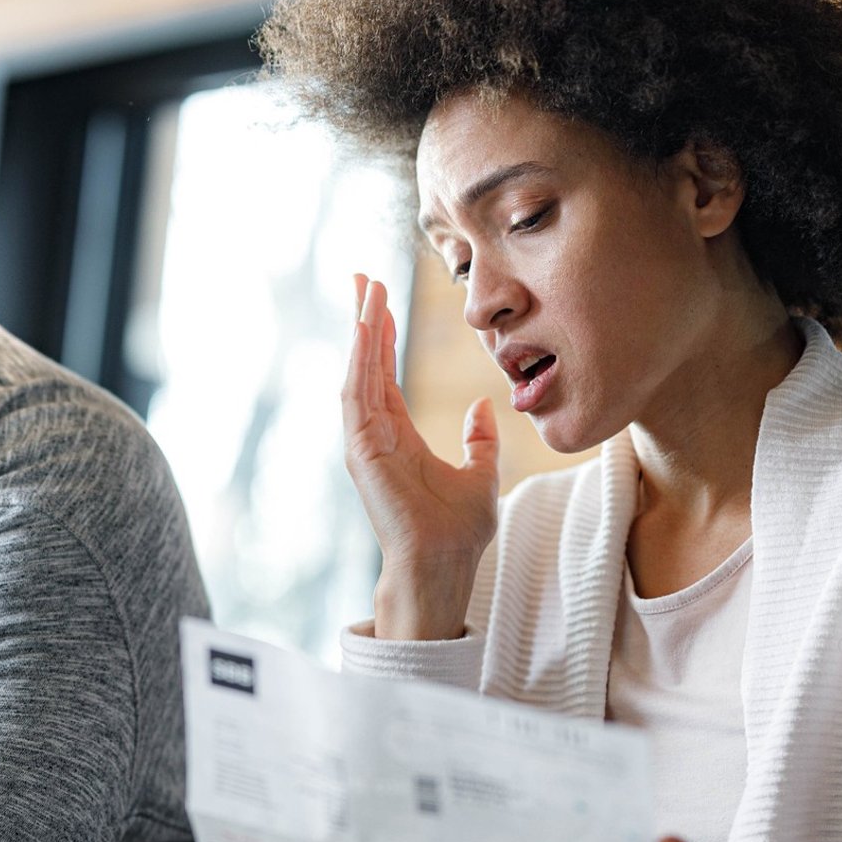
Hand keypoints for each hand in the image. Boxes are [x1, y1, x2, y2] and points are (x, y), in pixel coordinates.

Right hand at [342, 273, 499, 639]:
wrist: (444, 564)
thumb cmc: (458, 532)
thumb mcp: (482, 474)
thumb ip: (480, 440)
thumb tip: (485, 406)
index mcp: (399, 437)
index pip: (386, 375)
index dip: (384, 336)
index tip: (382, 299)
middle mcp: (376, 435)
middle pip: (366, 366)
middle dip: (365, 321)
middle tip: (362, 278)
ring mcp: (365, 442)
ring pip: (358, 373)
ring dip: (360, 331)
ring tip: (365, 291)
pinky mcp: (361, 450)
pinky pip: (356, 395)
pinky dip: (358, 360)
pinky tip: (363, 328)